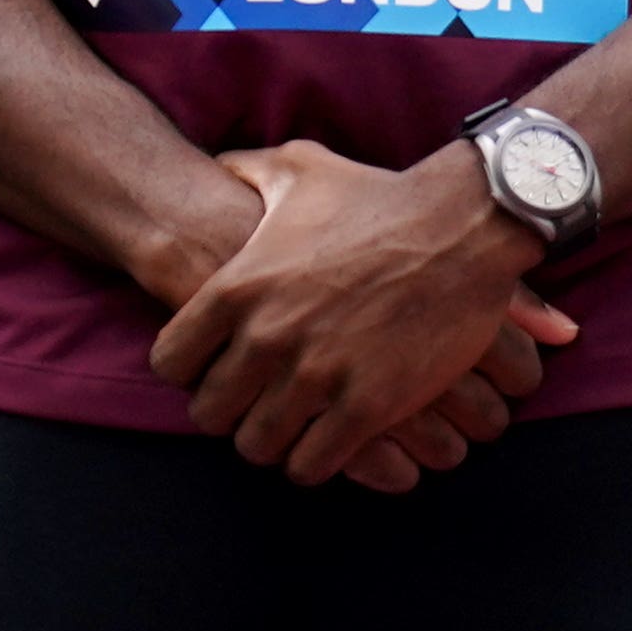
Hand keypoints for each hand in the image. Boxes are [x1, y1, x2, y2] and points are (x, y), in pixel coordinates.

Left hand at [152, 141, 580, 486]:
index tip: (212, 367)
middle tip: (253, 406)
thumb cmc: (377, 197)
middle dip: (229, 414)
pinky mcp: (368, 407)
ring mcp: (316, 376)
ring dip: (272, 442)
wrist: (461, 226)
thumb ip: (246, 171)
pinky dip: (315, 460)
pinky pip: (313, 463)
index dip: (188, 371)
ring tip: (289, 429)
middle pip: (210, 414)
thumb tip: (218, 167)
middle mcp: (266, 337)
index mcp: (236, 288)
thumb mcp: (297, 169)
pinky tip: (327, 442)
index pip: (171, 362)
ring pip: (259, 447)